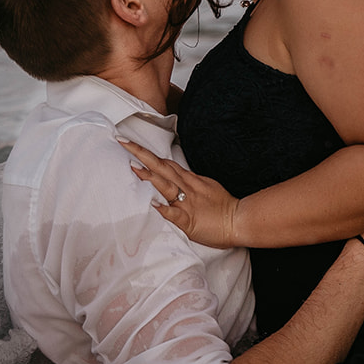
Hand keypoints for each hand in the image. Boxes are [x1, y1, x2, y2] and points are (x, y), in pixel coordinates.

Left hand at [118, 138, 240, 247]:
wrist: (240, 220)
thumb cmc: (224, 207)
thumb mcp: (207, 187)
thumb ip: (190, 182)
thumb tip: (177, 177)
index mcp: (190, 181)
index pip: (166, 163)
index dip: (148, 154)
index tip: (130, 144)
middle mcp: (187, 188)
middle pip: (162, 167)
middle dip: (142, 155)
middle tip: (123, 142)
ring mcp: (187, 203)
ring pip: (166, 186)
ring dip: (149, 176)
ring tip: (133, 167)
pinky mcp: (190, 221)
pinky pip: (175, 215)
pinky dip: (163, 209)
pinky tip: (152, 205)